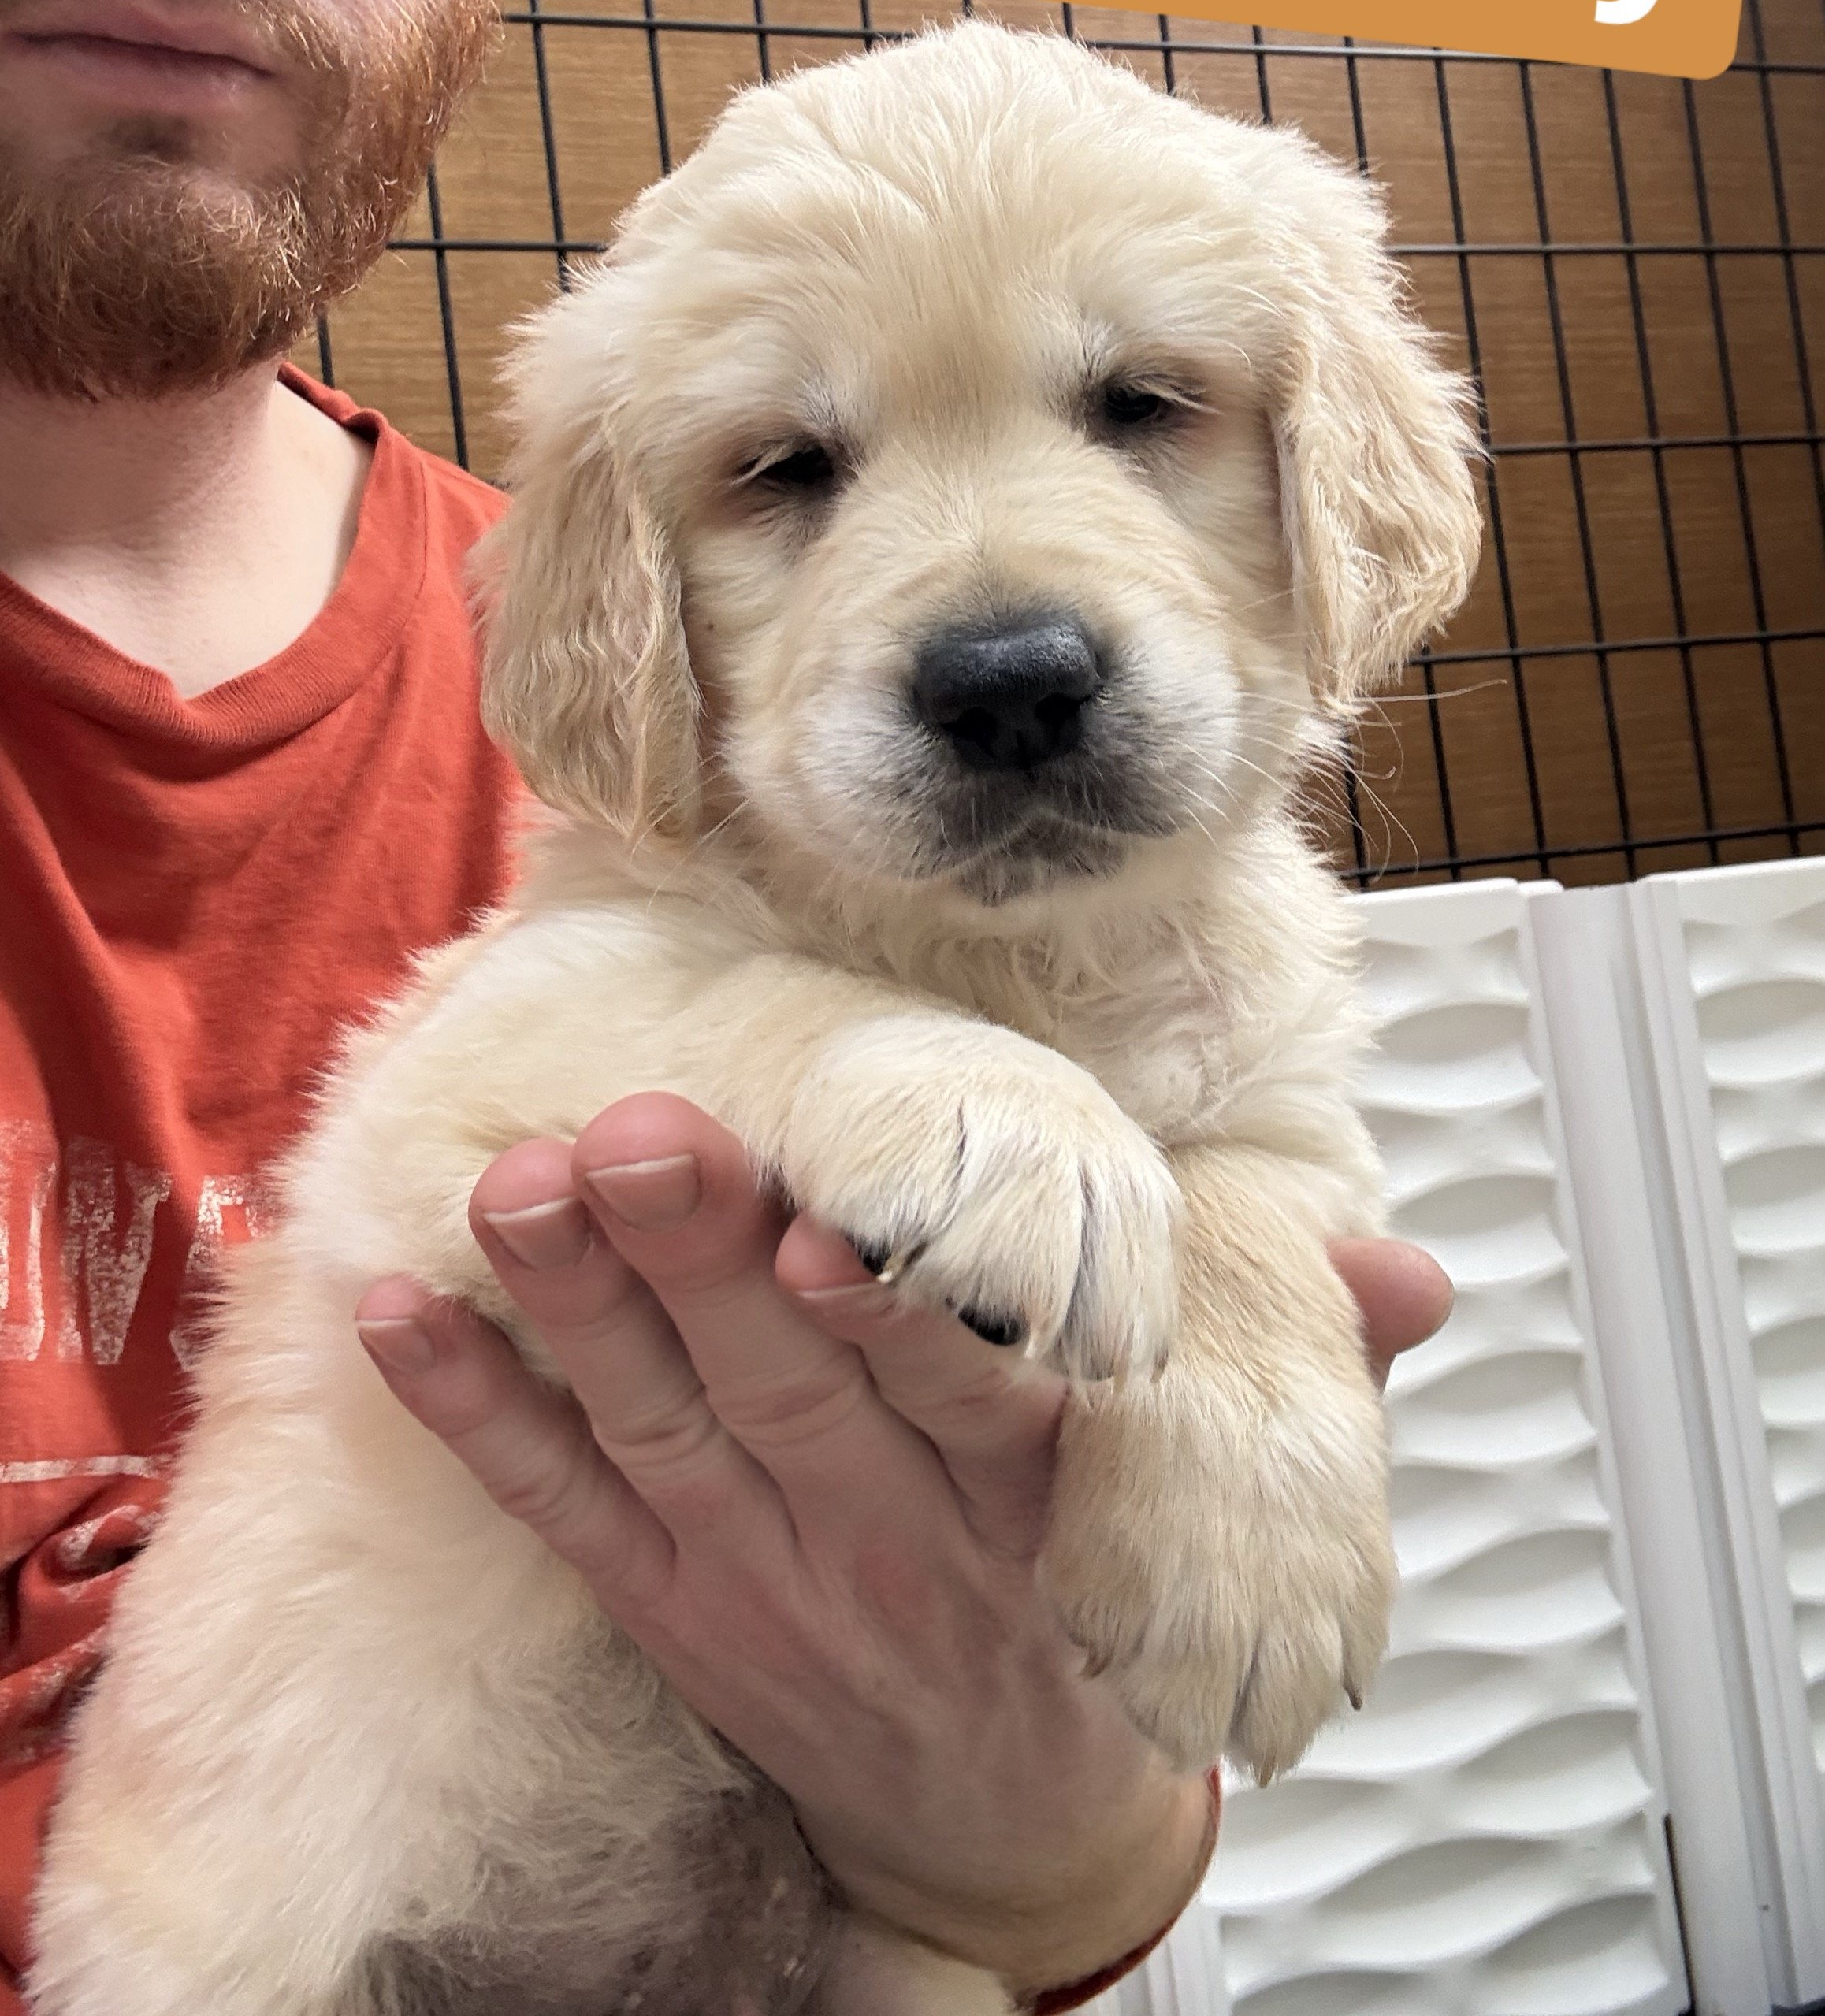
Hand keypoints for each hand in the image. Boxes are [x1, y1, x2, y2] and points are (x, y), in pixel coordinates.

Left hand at [354, 1098, 1449, 1991]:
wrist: (1002, 1835)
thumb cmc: (1083, 1617)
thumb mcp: (1212, 1515)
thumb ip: (1295, 1375)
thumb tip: (1410, 1272)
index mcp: (1024, 1500)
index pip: (965, 1409)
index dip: (900, 1326)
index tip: (840, 1235)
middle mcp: (880, 1536)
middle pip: (781, 1394)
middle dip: (703, 1258)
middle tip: (641, 1128)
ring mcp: (752, 1575)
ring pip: (652, 1429)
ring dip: (575, 1309)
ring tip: (517, 1187)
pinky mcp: (661, 1600)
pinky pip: (556, 1509)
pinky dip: (474, 1415)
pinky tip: (399, 1318)